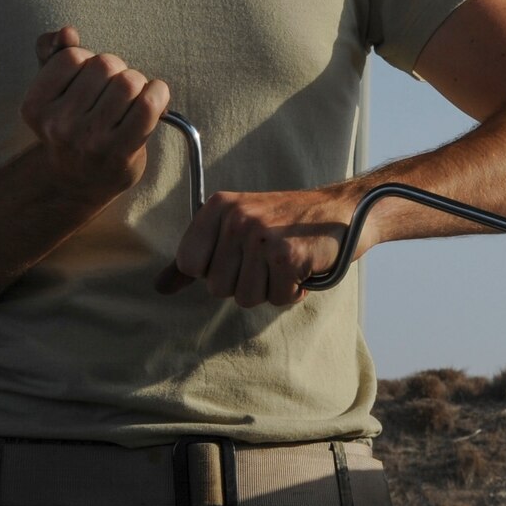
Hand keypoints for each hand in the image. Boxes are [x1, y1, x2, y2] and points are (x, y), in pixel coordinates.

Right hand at [23, 27, 170, 205]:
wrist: (78, 181)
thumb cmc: (70, 125)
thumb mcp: (52, 89)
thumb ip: (52, 53)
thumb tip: (66, 33)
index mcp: (35, 106)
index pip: (73, 56)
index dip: (87, 60)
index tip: (87, 80)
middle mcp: (59, 125)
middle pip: (105, 64)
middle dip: (116, 70)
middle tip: (112, 91)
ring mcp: (90, 140)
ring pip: (130, 80)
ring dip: (138, 83)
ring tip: (129, 100)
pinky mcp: (121, 151)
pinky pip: (150, 104)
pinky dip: (158, 93)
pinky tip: (154, 99)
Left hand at [156, 188, 355, 306]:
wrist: (344, 210)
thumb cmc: (289, 223)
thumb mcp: (237, 227)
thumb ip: (199, 257)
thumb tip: (160, 287)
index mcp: (218, 206)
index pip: (190, 264)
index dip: (216, 269)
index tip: (240, 253)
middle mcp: (236, 217)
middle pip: (218, 287)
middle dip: (247, 281)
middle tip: (270, 257)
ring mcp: (260, 235)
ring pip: (246, 298)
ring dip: (270, 288)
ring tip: (286, 262)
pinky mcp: (286, 255)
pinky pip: (277, 299)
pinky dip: (293, 291)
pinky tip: (303, 267)